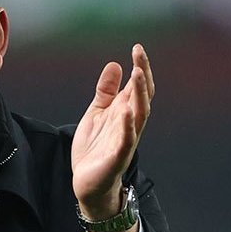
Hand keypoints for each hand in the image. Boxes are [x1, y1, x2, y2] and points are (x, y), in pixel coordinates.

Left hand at [71, 44, 154, 217]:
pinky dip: (127, 126)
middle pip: (142, 96)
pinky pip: (126, 141)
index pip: (137, 86)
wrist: (88, 182)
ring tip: (137, 75)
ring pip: (139, 115)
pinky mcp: (117, 157)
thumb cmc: (95, 149)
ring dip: (139, 95)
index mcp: (124, 112)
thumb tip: (115, 64)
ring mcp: (125, 140)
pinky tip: (126, 112)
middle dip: (142, 75)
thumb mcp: (96, 114)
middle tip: (139, 54)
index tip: (137, 48)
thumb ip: (106, 91)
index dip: (140, 67)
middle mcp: (129, 124)